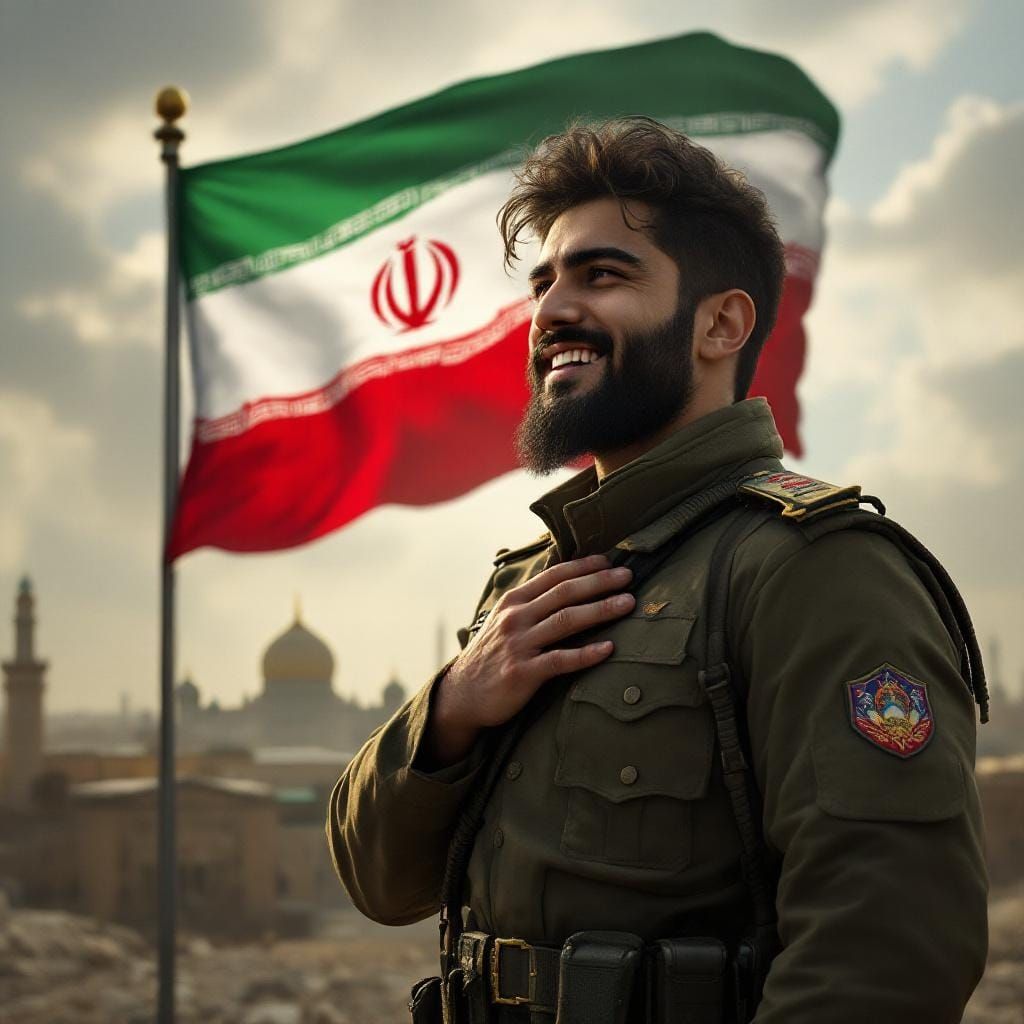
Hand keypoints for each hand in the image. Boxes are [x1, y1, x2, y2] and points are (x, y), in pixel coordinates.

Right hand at [426, 555, 633, 764]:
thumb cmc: (492, 656)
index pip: (553, 576)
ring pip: (566, 621)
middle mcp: (516, 618)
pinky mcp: (523, 672)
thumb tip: (567, 586)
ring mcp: (519, 644)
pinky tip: (609, 648)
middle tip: (628, 575)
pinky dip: (587, 653)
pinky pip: (561, 660)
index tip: (609, 561)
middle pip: (565, 593)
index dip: (583, 566)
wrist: (463, 695)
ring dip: (601, 610)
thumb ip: (532, 604)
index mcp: (513, 601)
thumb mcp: (504, 621)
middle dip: (599, 582)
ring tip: (627, 603)